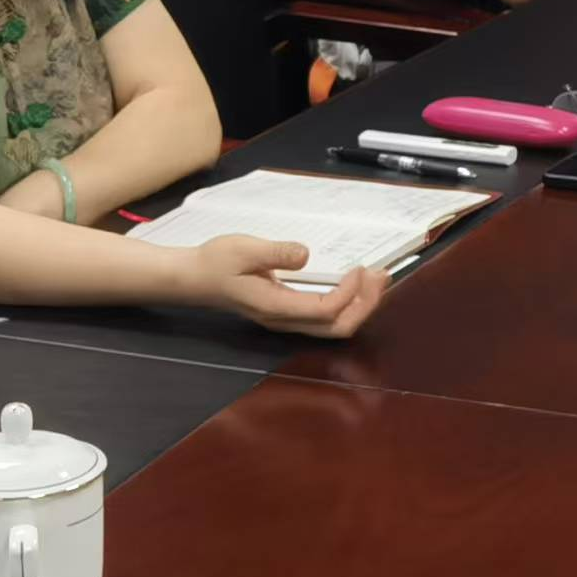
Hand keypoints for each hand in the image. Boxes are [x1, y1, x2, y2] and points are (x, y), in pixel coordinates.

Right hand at [182, 234, 391, 338]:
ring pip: (334, 327)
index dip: (348, 292)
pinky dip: (349, 303)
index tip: (357, 268)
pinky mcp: (290, 313)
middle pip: (337, 328)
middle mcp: (285, 320)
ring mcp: (288, 320)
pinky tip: (355, 284)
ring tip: (376, 279)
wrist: (195, 278)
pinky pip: (327, 318)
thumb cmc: (216, 262)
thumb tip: (306, 254)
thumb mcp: (243, 249)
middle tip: (381, 275)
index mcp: (275, 307)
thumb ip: (275, 251)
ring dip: (361, 305)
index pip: (325, 310)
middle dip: (366, 304)